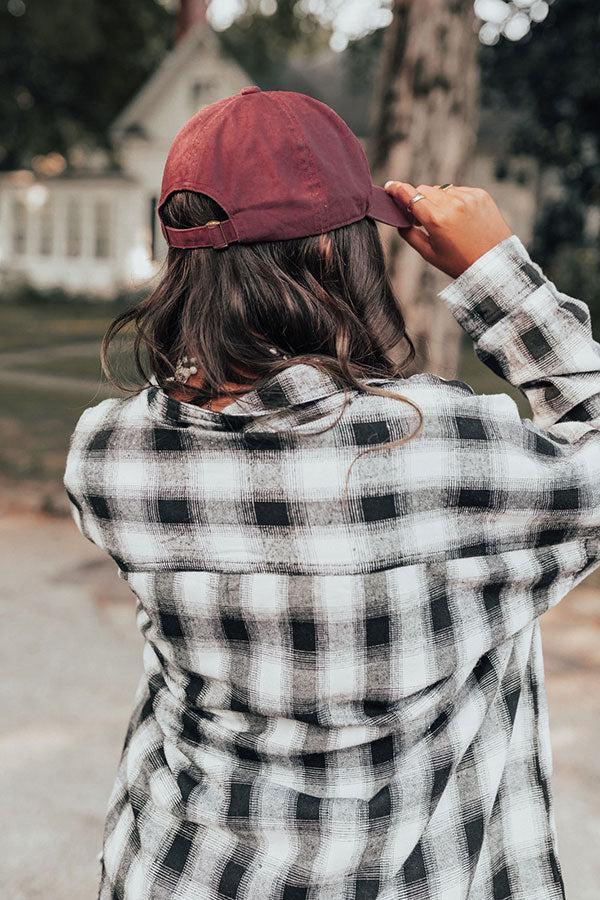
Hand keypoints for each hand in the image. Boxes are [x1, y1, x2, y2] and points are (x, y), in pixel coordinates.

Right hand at [383, 181, 512, 278]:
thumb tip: (399, 221)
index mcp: (436, 220)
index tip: (390, 186)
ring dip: (437, 200)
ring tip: (445, 220)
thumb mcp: (430, 254)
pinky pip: (458, 191)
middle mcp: (452, 204)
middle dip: (419, 200)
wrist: (494, 264)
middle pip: (424, 190)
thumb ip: (410, 235)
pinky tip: (459, 217)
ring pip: (441, 189)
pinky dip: (454, 200)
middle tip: (421, 217)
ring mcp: (468, 197)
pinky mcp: (480, 194)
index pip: (410, 196)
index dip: (397, 189)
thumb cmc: (460, 263)